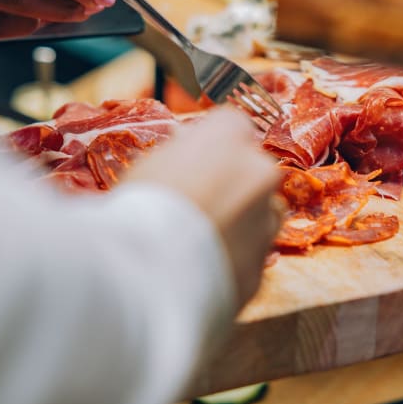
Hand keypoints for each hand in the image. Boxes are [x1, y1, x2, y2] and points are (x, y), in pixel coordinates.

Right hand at [125, 109, 281, 306]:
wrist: (145, 278)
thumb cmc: (136, 211)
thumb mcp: (146, 165)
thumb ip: (180, 155)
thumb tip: (186, 152)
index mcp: (228, 135)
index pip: (232, 125)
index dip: (212, 146)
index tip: (194, 162)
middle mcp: (258, 170)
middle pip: (252, 169)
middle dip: (232, 184)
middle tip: (194, 207)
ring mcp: (266, 219)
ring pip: (263, 213)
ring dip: (243, 221)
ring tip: (200, 242)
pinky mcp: (262, 264)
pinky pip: (251, 256)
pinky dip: (234, 260)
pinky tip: (202, 270)